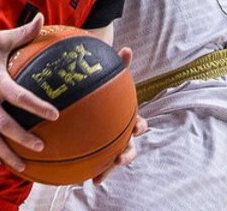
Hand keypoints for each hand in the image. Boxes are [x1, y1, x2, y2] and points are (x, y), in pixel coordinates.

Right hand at [0, 14, 59, 171]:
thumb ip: (23, 33)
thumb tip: (42, 18)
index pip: (19, 96)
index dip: (37, 107)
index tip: (55, 115)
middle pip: (4, 124)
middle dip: (22, 138)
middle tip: (41, 147)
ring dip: (6, 154)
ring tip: (24, 167)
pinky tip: (1, 164)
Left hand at [92, 47, 145, 184]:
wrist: (90, 108)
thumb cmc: (104, 92)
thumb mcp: (109, 79)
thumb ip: (118, 67)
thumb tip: (127, 48)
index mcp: (127, 118)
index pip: (139, 123)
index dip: (139, 126)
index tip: (137, 127)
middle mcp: (122, 134)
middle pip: (130, 146)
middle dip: (127, 153)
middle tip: (120, 156)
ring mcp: (111, 146)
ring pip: (114, 160)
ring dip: (110, 168)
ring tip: (101, 175)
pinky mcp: (99, 155)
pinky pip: (97, 165)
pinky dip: (95, 172)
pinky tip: (87, 178)